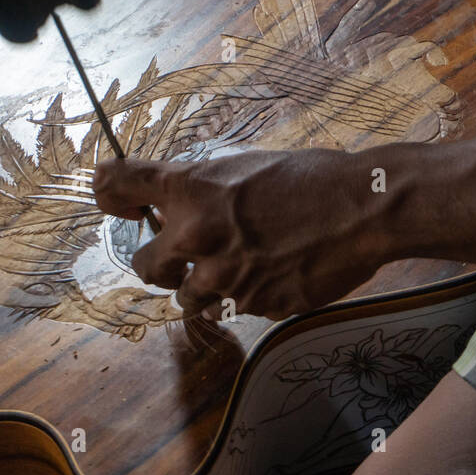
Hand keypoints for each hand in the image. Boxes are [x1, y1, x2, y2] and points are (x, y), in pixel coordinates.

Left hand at [93, 151, 389, 320]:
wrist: (366, 210)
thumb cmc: (315, 178)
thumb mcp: (250, 166)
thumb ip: (206, 189)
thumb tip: (178, 205)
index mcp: (193, 189)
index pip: (117, 185)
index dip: (109, 193)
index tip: (116, 202)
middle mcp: (197, 235)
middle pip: (142, 263)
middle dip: (161, 261)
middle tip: (183, 253)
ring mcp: (226, 277)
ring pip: (187, 298)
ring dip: (203, 286)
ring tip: (238, 266)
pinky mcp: (256, 305)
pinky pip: (236, 307)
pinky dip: (248, 294)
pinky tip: (276, 272)